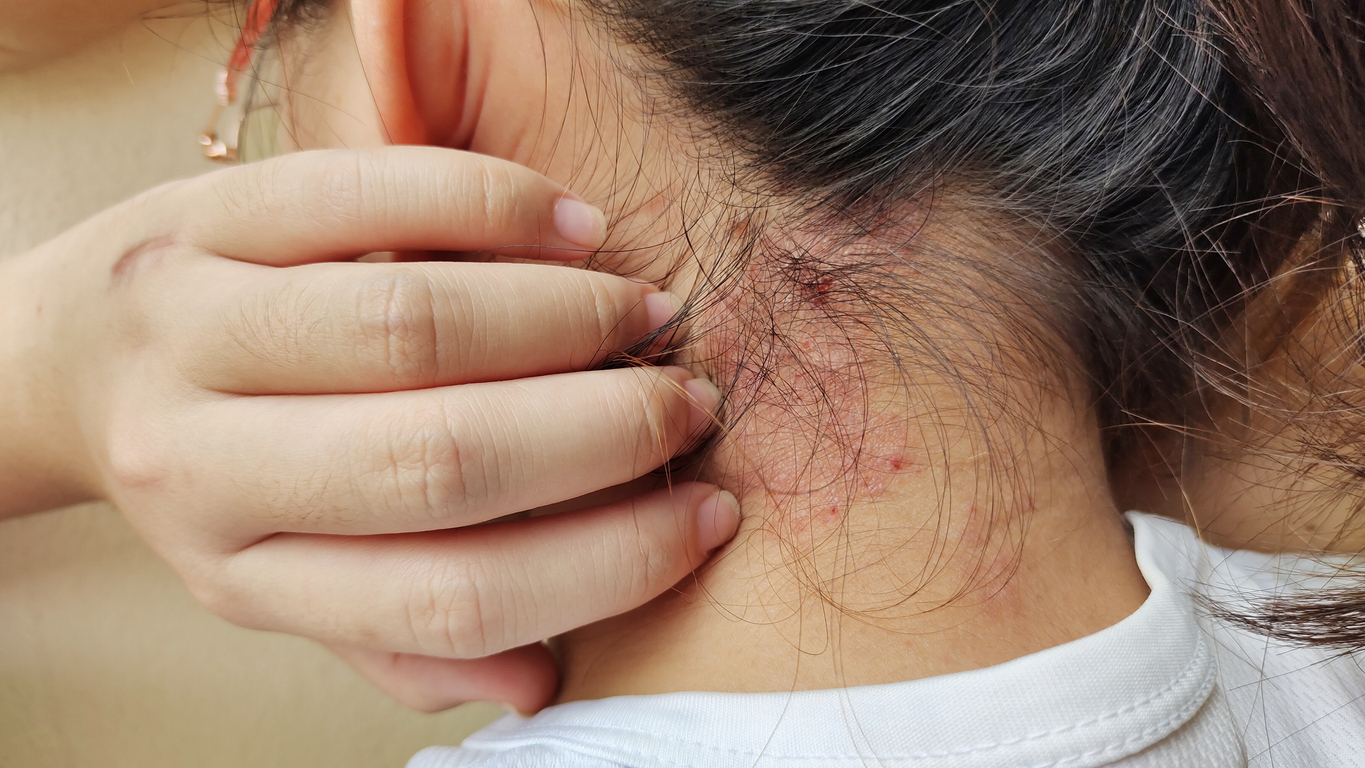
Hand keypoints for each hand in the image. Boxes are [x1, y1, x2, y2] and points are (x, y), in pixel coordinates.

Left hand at [0, 146, 737, 712]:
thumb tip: (543, 680)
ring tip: (640, 315)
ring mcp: (193, 326)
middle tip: (686, 406)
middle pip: (438, 458)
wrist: (65, 359)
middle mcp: (204, 463)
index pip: (448, 598)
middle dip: (603, 435)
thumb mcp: (286, 580)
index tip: (704, 519)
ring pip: (408, 326)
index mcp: (247, 573)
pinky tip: (571, 228)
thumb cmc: (213, 479)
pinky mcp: (205, 213)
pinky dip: (493, 207)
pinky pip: (368, 197)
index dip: (604, 564)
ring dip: (562, 320)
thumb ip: (400, 635)